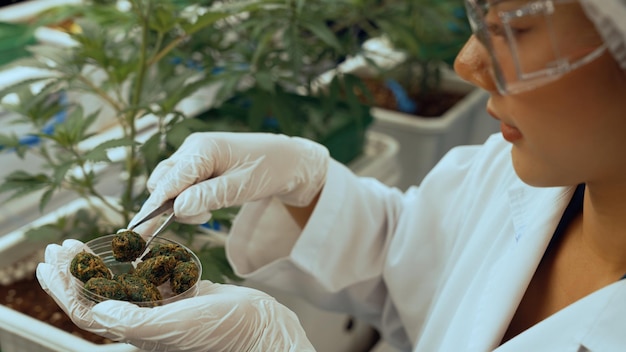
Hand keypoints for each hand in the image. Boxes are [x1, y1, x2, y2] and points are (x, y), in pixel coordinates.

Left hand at [36, 239, 314, 351]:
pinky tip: (140, 248)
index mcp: (140, 331)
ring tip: (90, 243)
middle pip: (100, 296)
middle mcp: (147, 321)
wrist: (262, 327)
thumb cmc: (226, 331)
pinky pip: (156, 276)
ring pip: (125, 283)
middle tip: (61, 247)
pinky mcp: (183, 296)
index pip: (90, 310)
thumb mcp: (178, 325)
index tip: (53, 261)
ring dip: (106, 263)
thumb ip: (137, 320)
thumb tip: (98, 312)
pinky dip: (145, 261)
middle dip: (77, 272)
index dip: (67, 287)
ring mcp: (165, 308)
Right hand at [130, 132, 328, 229]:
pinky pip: (181, 184)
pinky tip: (208, 206)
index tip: (137, 233)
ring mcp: (194, 154)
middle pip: (162, 181)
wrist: (288, 160)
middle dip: (169, 206)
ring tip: (209, 213)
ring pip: (169, 183)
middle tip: (201, 219)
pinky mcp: (198, 163)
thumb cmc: (269, 170)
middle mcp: (193, 147)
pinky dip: (188, 199)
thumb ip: (210, 196)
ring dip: (180, 204)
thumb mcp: (242, 187)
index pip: (169, 181)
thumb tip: (177, 209)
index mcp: (203, 149)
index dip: (152, 208)